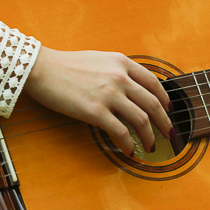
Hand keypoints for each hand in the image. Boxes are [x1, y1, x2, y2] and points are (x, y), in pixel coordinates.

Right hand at [23, 48, 173, 155]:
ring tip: (149, 146)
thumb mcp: (100, 59)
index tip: (169, 110)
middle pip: (153, 104)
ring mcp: (109, 94)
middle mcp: (120, 77)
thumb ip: (118, 70)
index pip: (154, 83)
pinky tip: (128, 151)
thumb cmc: (67, 65)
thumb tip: (133, 87)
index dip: (165, 99)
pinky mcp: (95, 111)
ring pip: (141, 120)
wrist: (41, 69)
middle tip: (169, 134)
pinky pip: (120, 132)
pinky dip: (128, 144)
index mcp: (122, 62)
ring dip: (149, 137)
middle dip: (164, 122)